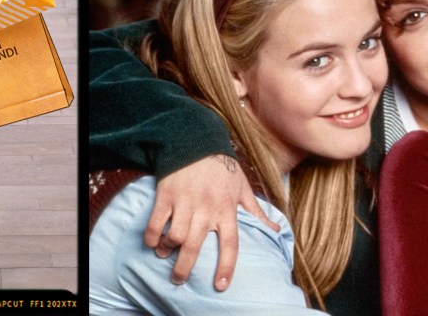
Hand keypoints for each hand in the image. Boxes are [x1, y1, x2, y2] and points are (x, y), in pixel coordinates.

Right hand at [144, 154, 279, 290]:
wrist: (196, 141)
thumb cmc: (223, 168)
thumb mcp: (243, 188)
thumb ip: (257, 212)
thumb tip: (275, 230)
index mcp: (227, 209)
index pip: (230, 243)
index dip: (226, 266)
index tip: (220, 285)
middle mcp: (206, 208)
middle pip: (195, 246)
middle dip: (185, 268)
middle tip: (179, 280)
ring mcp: (185, 202)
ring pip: (175, 236)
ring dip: (168, 250)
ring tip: (165, 255)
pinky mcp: (167, 194)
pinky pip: (156, 221)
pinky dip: (152, 236)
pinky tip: (153, 242)